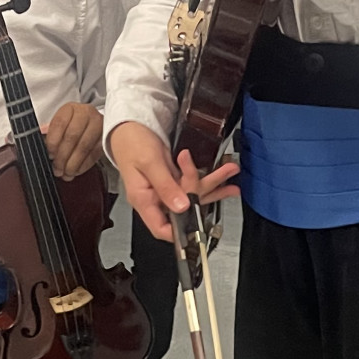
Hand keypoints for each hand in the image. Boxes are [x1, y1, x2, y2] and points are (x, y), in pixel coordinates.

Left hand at [43, 103, 102, 179]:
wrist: (91, 123)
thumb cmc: (71, 126)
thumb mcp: (59, 126)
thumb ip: (50, 134)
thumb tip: (43, 145)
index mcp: (70, 109)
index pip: (60, 123)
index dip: (53, 141)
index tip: (49, 154)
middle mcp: (86, 113)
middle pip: (72, 136)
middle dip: (62, 156)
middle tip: (57, 168)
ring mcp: (98, 125)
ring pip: (84, 147)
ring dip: (73, 164)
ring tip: (66, 173)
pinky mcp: (105, 138)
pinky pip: (94, 154)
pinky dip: (84, 165)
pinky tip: (76, 171)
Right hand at [106, 121, 239, 242]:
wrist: (129, 125)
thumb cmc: (131, 142)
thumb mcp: (150, 163)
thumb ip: (165, 186)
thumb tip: (181, 207)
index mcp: (143, 200)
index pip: (161, 228)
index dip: (179, 233)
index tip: (198, 227)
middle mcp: (155, 197)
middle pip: (184, 209)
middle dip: (207, 195)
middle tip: (225, 180)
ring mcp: (164, 188)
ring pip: (192, 194)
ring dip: (212, 183)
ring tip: (229, 172)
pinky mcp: (172, 178)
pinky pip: (191, 182)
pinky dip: (205, 175)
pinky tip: (220, 172)